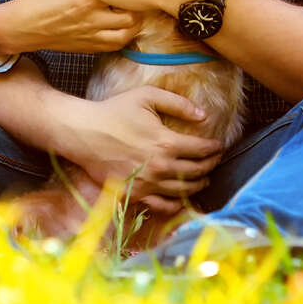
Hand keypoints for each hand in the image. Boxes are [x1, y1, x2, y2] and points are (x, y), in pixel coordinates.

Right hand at [0, 0, 140, 54]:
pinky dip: (124, 37)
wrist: (23, 26)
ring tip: (135, 12)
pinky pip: (115, 45)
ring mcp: (92, 35)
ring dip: (135, 23)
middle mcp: (92, 18)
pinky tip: (123, 27)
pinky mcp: (89, 47)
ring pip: (127, 34)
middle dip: (139, 7)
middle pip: (131, 16)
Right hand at [59, 86, 223, 210]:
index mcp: (166, 143)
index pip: (201, 150)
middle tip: (215, 161)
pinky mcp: (134, 194)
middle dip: (210, 166)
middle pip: (196, 172)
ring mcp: (147, 184)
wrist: (84, 133)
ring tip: (203, 179)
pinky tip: (181, 199)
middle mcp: (160, 167)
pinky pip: (162, 206)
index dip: (214, 149)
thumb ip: (178, 104)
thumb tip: (203, 115)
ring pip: (183, 191)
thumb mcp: (147, 97)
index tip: (219, 146)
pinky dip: (176, 205)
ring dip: (198, 185)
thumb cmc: (115, 111)